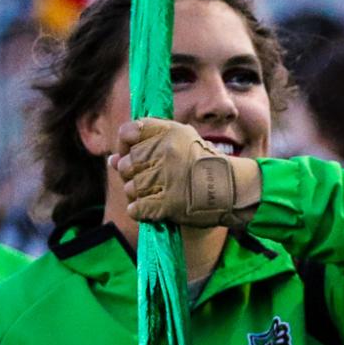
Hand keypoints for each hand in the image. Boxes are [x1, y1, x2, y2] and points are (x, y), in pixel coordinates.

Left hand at [114, 119, 259, 227]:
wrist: (233, 189)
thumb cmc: (206, 165)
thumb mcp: (183, 141)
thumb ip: (147, 145)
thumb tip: (111, 159)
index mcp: (169, 132)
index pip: (128, 132)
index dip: (125, 145)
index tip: (132, 153)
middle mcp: (166, 151)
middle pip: (125, 164)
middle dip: (133, 175)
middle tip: (154, 180)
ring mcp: (167, 178)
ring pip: (130, 188)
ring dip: (140, 195)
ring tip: (159, 195)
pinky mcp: (168, 203)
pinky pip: (137, 209)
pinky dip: (141, 212)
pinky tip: (154, 209)